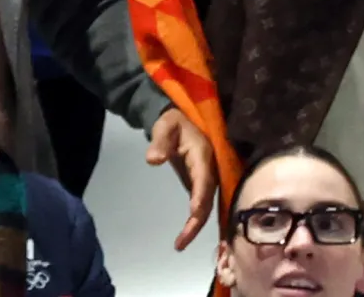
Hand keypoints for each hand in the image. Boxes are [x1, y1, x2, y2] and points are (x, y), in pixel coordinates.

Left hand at [148, 108, 216, 249]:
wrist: (183, 119)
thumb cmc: (173, 122)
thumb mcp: (164, 126)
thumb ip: (159, 142)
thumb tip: (153, 160)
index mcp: (203, 156)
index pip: (204, 180)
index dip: (200, 197)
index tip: (193, 215)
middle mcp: (210, 169)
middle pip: (208, 199)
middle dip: (197, 222)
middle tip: (180, 243)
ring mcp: (208, 178)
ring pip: (207, 205)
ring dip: (196, 225)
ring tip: (180, 244)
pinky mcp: (202, 184)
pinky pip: (203, 204)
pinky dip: (196, 220)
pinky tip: (186, 234)